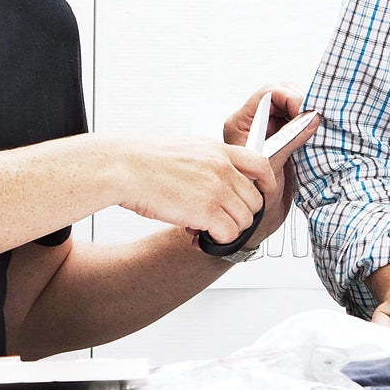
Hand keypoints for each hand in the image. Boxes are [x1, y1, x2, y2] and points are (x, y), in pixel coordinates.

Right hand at [119, 139, 273, 245]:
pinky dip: (217, 240)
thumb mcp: (184, 149)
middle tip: (218, 220)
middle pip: (255, 199)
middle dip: (240, 215)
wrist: (122, 166)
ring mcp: (216, 188)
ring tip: (203, 228)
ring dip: (227, 229)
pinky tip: (198, 235)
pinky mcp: (206, 209)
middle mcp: (222, 167)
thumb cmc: (141, 160)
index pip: (261, 164)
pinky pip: (228, 233)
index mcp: (217, 150)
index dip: (266, 184)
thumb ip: (205, 162)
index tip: (261, 195)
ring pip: (245, 220)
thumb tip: (211, 180)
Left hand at [221, 83, 319, 247]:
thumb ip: (288, 141)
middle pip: (282, 94)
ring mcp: (271, 130)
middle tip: (315, 117)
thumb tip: (311, 119)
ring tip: (319, 125)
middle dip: (302, 102)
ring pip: (294, 106)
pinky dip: (312, 123)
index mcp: (242, 123)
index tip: (305, 112)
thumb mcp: (271, 166)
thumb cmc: (255, 198)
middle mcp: (256, 122)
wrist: (259, 219)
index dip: (289, 98)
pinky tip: (319, 132)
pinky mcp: (285, 139)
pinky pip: (301, 122)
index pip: (268, 95)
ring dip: (309, 112)